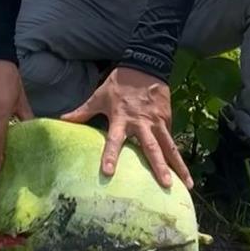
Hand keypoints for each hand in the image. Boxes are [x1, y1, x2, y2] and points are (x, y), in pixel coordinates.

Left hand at [61, 67, 193, 189]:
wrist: (145, 65)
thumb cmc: (119, 83)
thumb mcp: (99, 96)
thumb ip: (83, 112)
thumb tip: (62, 120)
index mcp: (121, 118)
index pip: (114, 140)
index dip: (110, 155)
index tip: (108, 172)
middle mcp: (142, 123)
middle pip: (151, 148)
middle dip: (159, 167)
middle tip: (166, 185)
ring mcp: (157, 122)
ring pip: (170, 147)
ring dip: (179, 166)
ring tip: (187, 185)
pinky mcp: (167, 119)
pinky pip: (171, 140)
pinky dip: (178, 156)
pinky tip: (184, 172)